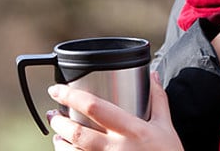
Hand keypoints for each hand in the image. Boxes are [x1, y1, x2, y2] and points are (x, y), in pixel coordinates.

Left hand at [47, 72, 182, 150]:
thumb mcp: (166, 127)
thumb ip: (158, 99)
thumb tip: (153, 75)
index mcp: (133, 130)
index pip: (95, 108)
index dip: (71, 96)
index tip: (57, 90)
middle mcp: (117, 148)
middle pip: (77, 132)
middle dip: (59, 121)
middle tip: (54, 113)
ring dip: (59, 141)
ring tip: (58, 132)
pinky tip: (66, 150)